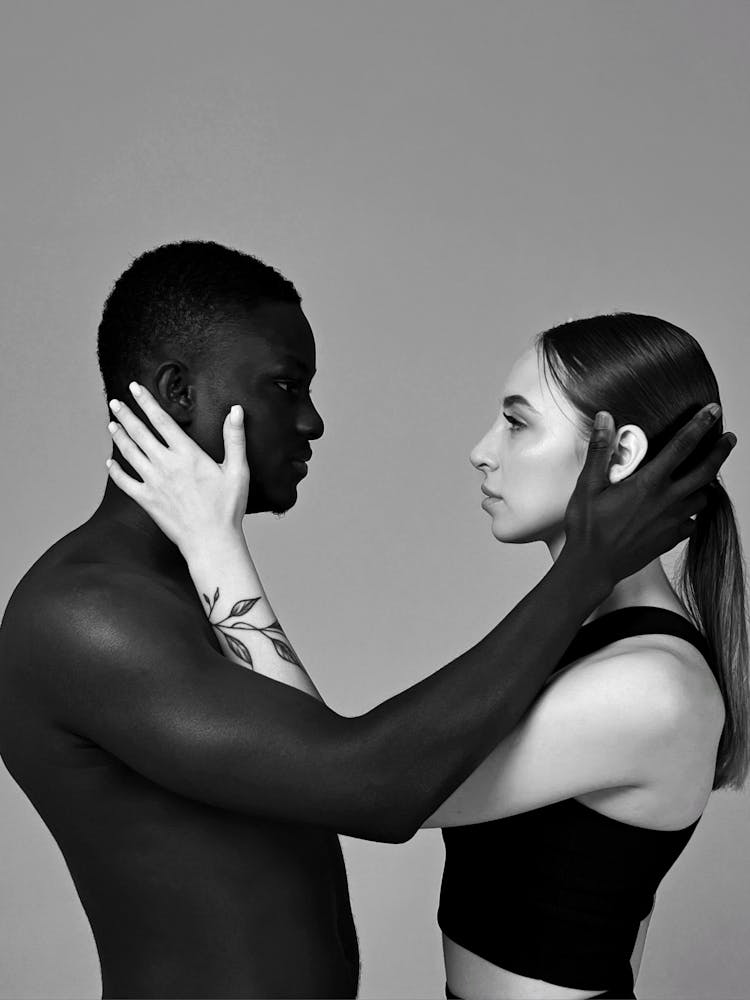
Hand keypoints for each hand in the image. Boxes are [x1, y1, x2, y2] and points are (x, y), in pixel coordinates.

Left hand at [105, 382, 249, 553]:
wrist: (211, 541)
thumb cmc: (227, 507)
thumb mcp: (237, 470)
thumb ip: (234, 438)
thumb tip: (237, 410)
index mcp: (187, 454)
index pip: (162, 421)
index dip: (147, 402)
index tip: (135, 388)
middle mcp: (166, 465)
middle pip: (140, 433)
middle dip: (127, 415)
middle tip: (115, 401)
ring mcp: (153, 483)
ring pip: (130, 454)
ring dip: (119, 437)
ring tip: (112, 423)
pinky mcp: (147, 501)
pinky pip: (125, 483)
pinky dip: (116, 472)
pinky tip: (110, 464)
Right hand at [563, 405, 736, 590]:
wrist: (593, 566)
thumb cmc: (588, 528)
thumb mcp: (588, 485)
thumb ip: (600, 450)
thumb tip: (606, 419)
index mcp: (649, 483)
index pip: (682, 446)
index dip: (700, 425)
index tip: (712, 411)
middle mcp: (667, 501)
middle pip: (706, 471)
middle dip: (720, 451)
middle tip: (727, 439)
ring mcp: (672, 521)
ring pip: (702, 498)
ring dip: (705, 484)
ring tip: (702, 475)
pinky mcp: (671, 539)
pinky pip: (692, 522)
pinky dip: (692, 512)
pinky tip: (682, 509)